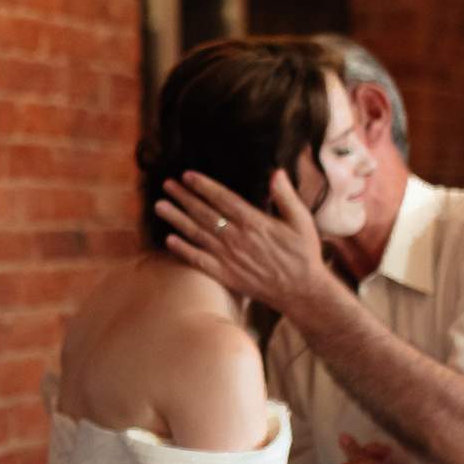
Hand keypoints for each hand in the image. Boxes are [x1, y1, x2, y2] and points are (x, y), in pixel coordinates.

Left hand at [156, 169, 340, 316]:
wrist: (301, 290)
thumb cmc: (303, 253)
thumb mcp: (301, 221)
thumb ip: (286, 196)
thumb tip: (276, 173)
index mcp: (255, 222)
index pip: (223, 199)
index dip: (203, 186)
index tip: (187, 176)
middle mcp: (237, 238)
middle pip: (204, 213)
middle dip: (183, 197)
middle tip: (166, 185)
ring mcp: (229, 257)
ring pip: (197, 234)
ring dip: (176, 219)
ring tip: (160, 206)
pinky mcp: (225, 274)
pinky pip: (199, 261)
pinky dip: (183, 250)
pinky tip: (169, 240)